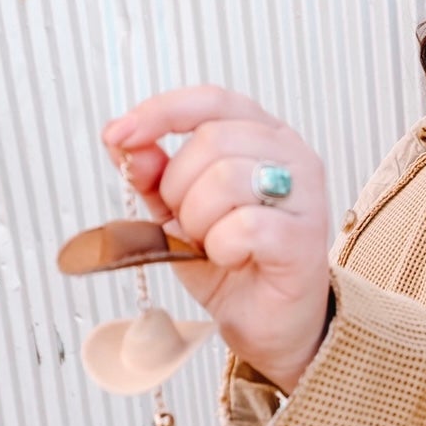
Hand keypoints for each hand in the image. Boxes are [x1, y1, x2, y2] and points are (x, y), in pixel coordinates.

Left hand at [101, 87, 331, 393]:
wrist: (269, 324)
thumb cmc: (235, 264)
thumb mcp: (179, 212)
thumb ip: (154, 175)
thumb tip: (123, 142)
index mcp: (264, 137)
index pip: (211, 101)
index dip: (161, 112)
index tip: (120, 135)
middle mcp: (292, 157)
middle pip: (212, 140)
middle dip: (179, 188)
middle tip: (188, 223)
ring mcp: (305, 196)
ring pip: (226, 179)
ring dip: (199, 220)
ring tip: (212, 243)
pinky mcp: (304, 238)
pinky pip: (244, 226)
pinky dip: (221, 247)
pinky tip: (233, 258)